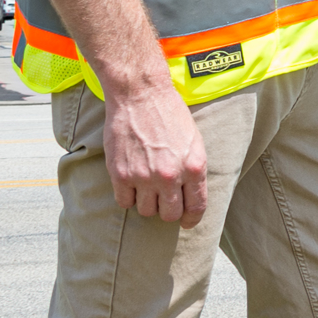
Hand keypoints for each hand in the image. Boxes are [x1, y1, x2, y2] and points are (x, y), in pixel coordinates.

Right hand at [105, 80, 208, 223]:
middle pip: (169, 215)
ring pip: (146, 211)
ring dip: (146, 202)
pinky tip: (130, 183)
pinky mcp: (121, 174)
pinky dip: (127, 197)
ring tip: (145, 186)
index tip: (186, 222)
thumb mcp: (194, 141)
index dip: (191, 219)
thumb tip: (190, 195)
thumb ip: (193, 169)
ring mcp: (144, 177)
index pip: (196, 207)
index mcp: (194, 167)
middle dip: (167, 210)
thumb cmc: (170, 114)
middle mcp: (170, 176)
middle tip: (162, 200)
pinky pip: (124, 202)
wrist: (140, 95)